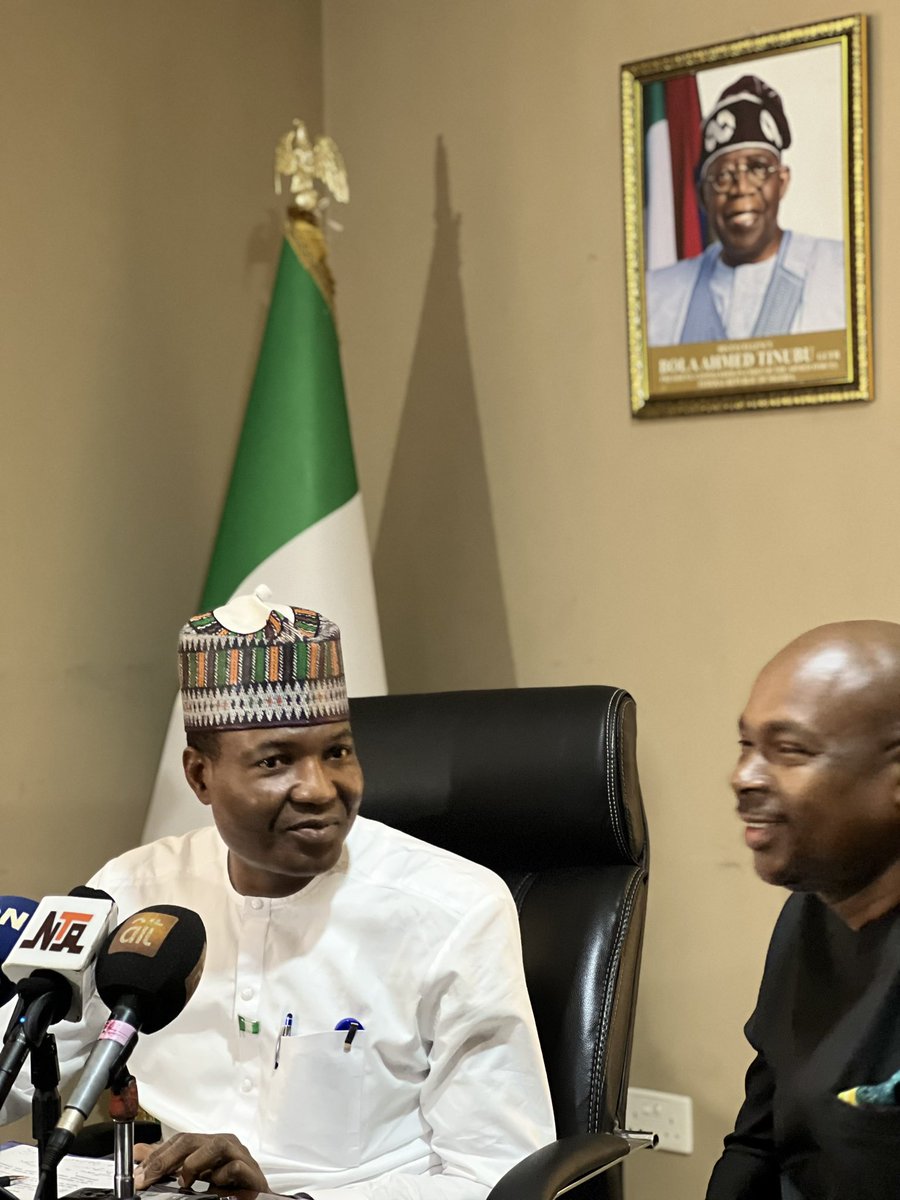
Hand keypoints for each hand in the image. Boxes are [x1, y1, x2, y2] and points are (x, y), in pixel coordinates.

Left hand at [133, 1133, 270, 1193]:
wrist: (253, 1198)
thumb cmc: (227, 1187)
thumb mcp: (193, 1175)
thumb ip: (167, 1164)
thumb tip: (139, 1153)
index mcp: (209, 1145)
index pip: (180, 1140)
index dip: (157, 1155)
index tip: (139, 1175)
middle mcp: (224, 1146)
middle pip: (192, 1140)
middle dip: (166, 1159)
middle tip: (147, 1179)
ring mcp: (240, 1156)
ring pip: (216, 1145)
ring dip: (194, 1163)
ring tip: (184, 1182)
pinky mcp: (252, 1173)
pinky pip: (236, 1166)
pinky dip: (222, 1176)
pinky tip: (214, 1186)